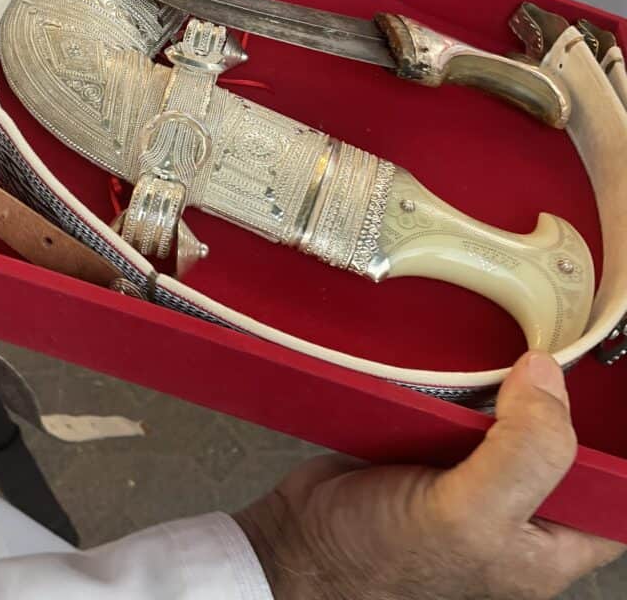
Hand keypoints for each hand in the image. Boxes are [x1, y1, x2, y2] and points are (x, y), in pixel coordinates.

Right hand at [235, 352, 623, 599]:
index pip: (612, 492)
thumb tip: (548, 373)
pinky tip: (459, 351)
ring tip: (510, 340)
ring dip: (506, 380)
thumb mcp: (471, 517)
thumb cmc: (383, 557)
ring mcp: (472, 474)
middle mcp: (518, 509)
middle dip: (557, 397)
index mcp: (548, 544)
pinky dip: (459, 378)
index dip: (614, 443)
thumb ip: (525, 453)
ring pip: (510, 414)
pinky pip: (460, 404)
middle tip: (551, 346)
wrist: (300, 543)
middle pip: (561, 442)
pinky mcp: (431, 446)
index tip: (606, 386)